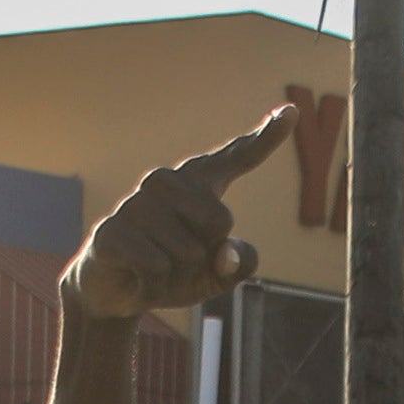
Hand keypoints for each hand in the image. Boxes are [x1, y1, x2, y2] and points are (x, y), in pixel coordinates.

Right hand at [64, 111, 289, 321]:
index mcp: (196, 184)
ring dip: (176, 276)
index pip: (237, 157)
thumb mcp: (216, 273)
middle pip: (220, 221)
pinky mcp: (112, 230)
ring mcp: (136, 202)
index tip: (291, 111)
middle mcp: (166, 182)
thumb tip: (226, 254)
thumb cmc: (172, 273)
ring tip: (155, 270)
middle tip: (176, 261)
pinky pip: (156, 266)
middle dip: (205, 255)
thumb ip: (238, 263)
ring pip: (188, 252)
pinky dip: (153, 286)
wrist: (115, 292)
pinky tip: (137, 279)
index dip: (266, 137)